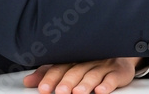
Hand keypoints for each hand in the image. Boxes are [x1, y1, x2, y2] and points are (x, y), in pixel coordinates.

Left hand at [23, 57, 140, 93]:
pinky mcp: (119, 72)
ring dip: (85, 84)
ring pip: (93, 74)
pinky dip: (107, 84)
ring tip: (78, 93)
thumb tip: (27, 81)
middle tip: (60, 92)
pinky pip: (113, 78)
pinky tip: (101, 90)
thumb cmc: (91, 63)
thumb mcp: (69, 67)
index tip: (43, 88)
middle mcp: (88, 61)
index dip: (51, 77)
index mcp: (74, 59)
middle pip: (76, 71)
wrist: (121, 57)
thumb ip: (49, 74)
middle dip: (67, 82)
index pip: (60, 68)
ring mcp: (104, 66)